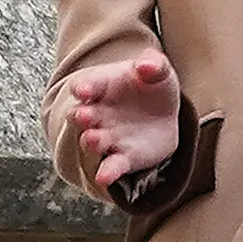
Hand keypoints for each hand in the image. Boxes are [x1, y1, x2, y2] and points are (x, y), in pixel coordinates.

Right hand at [65, 52, 180, 189]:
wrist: (161, 116)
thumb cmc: (152, 87)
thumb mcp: (159, 71)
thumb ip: (154, 64)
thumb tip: (145, 64)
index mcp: (102, 88)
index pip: (88, 85)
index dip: (84, 87)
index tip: (83, 89)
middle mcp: (97, 115)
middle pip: (83, 115)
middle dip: (81, 115)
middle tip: (82, 115)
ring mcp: (107, 137)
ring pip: (93, 141)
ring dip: (91, 141)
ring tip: (92, 139)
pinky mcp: (122, 158)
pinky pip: (112, 166)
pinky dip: (107, 172)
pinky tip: (104, 177)